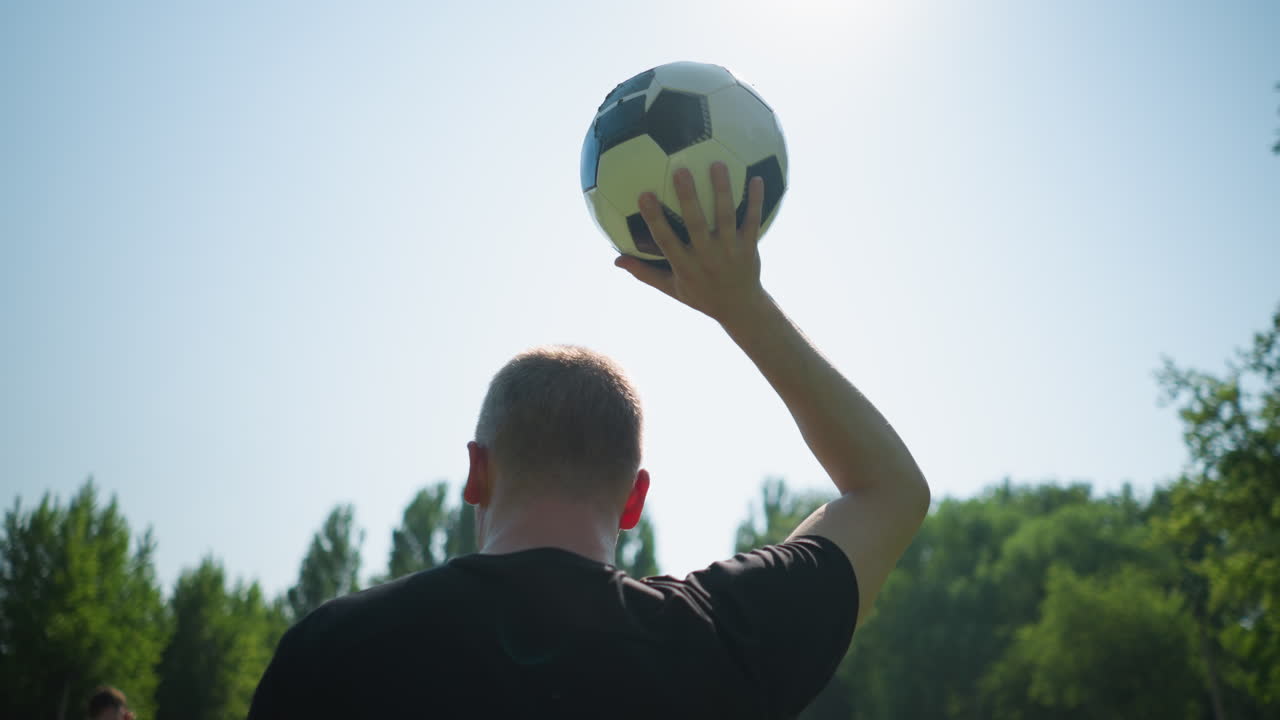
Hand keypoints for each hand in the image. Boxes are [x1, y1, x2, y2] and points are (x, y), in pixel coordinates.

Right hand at [615, 162, 767, 326]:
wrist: (740, 309)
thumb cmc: (701, 295)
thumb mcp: (671, 288)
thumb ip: (644, 272)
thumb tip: (616, 260)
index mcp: (685, 267)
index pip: (666, 240)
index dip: (655, 218)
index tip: (644, 194)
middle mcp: (707, 257)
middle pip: (696, 224)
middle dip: (688, 197)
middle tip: (680, 170)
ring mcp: (730, 251)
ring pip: (726, 217)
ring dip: (722, 190)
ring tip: (717, 164)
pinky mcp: (750, 247)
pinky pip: (753, 220)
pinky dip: (755, 200)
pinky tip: (757, 178)